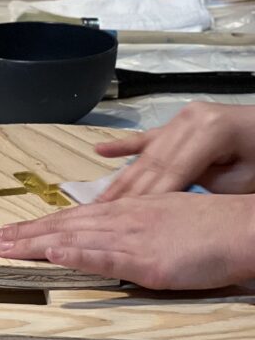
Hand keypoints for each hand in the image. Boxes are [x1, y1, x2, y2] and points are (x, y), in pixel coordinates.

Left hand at [0, 193, 254, 289]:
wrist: (243, 228)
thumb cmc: (208, 227)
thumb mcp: (161, 220)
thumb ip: (130, 230)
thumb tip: (104, 239)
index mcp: (124, 213)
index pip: (70, 220)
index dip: (36, 226)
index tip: (7, 232)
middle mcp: (121, 221)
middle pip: (62, 226)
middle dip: (23, 234)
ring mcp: (133, 240)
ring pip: (74, 239)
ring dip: (36, 243)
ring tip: (4, 246)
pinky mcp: (148, 261)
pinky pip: (106, 257)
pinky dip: (77, 254)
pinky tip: (53, 252)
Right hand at [97, 103, 254, 200]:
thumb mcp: (242, 182)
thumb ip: (204, 188)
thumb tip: (167, 200)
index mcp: (210, 132)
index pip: (170, 172)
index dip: (147, 199)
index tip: (123, 220)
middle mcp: (191, 120)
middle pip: (152, 163)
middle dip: (125, 192)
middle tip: (98, 214)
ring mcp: (184, 118)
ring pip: (147, 154)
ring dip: (122, 179)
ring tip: (98, 199)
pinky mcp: (182, 122)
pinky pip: (148, 138)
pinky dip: (124, 147)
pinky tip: (100, 152)